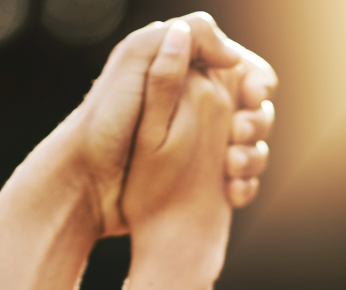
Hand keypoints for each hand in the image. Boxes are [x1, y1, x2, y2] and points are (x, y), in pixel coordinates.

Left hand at [120, 21, 234, 254]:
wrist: (88, 184)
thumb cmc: (105, 122)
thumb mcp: (136, 61)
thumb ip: (184, 41)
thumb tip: (232, 53)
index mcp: (185, 73)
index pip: (243, 68)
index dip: (257, 83)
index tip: (252, 99)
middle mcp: (197, 106)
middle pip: (255, 108)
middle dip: (257, 122)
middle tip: (237, 136)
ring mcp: (202, 146)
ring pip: (253, 146)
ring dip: (253, 157)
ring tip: (231, 169)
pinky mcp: (200, 180)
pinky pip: (242, 180)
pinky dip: (244, 185)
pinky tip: (231, 191)